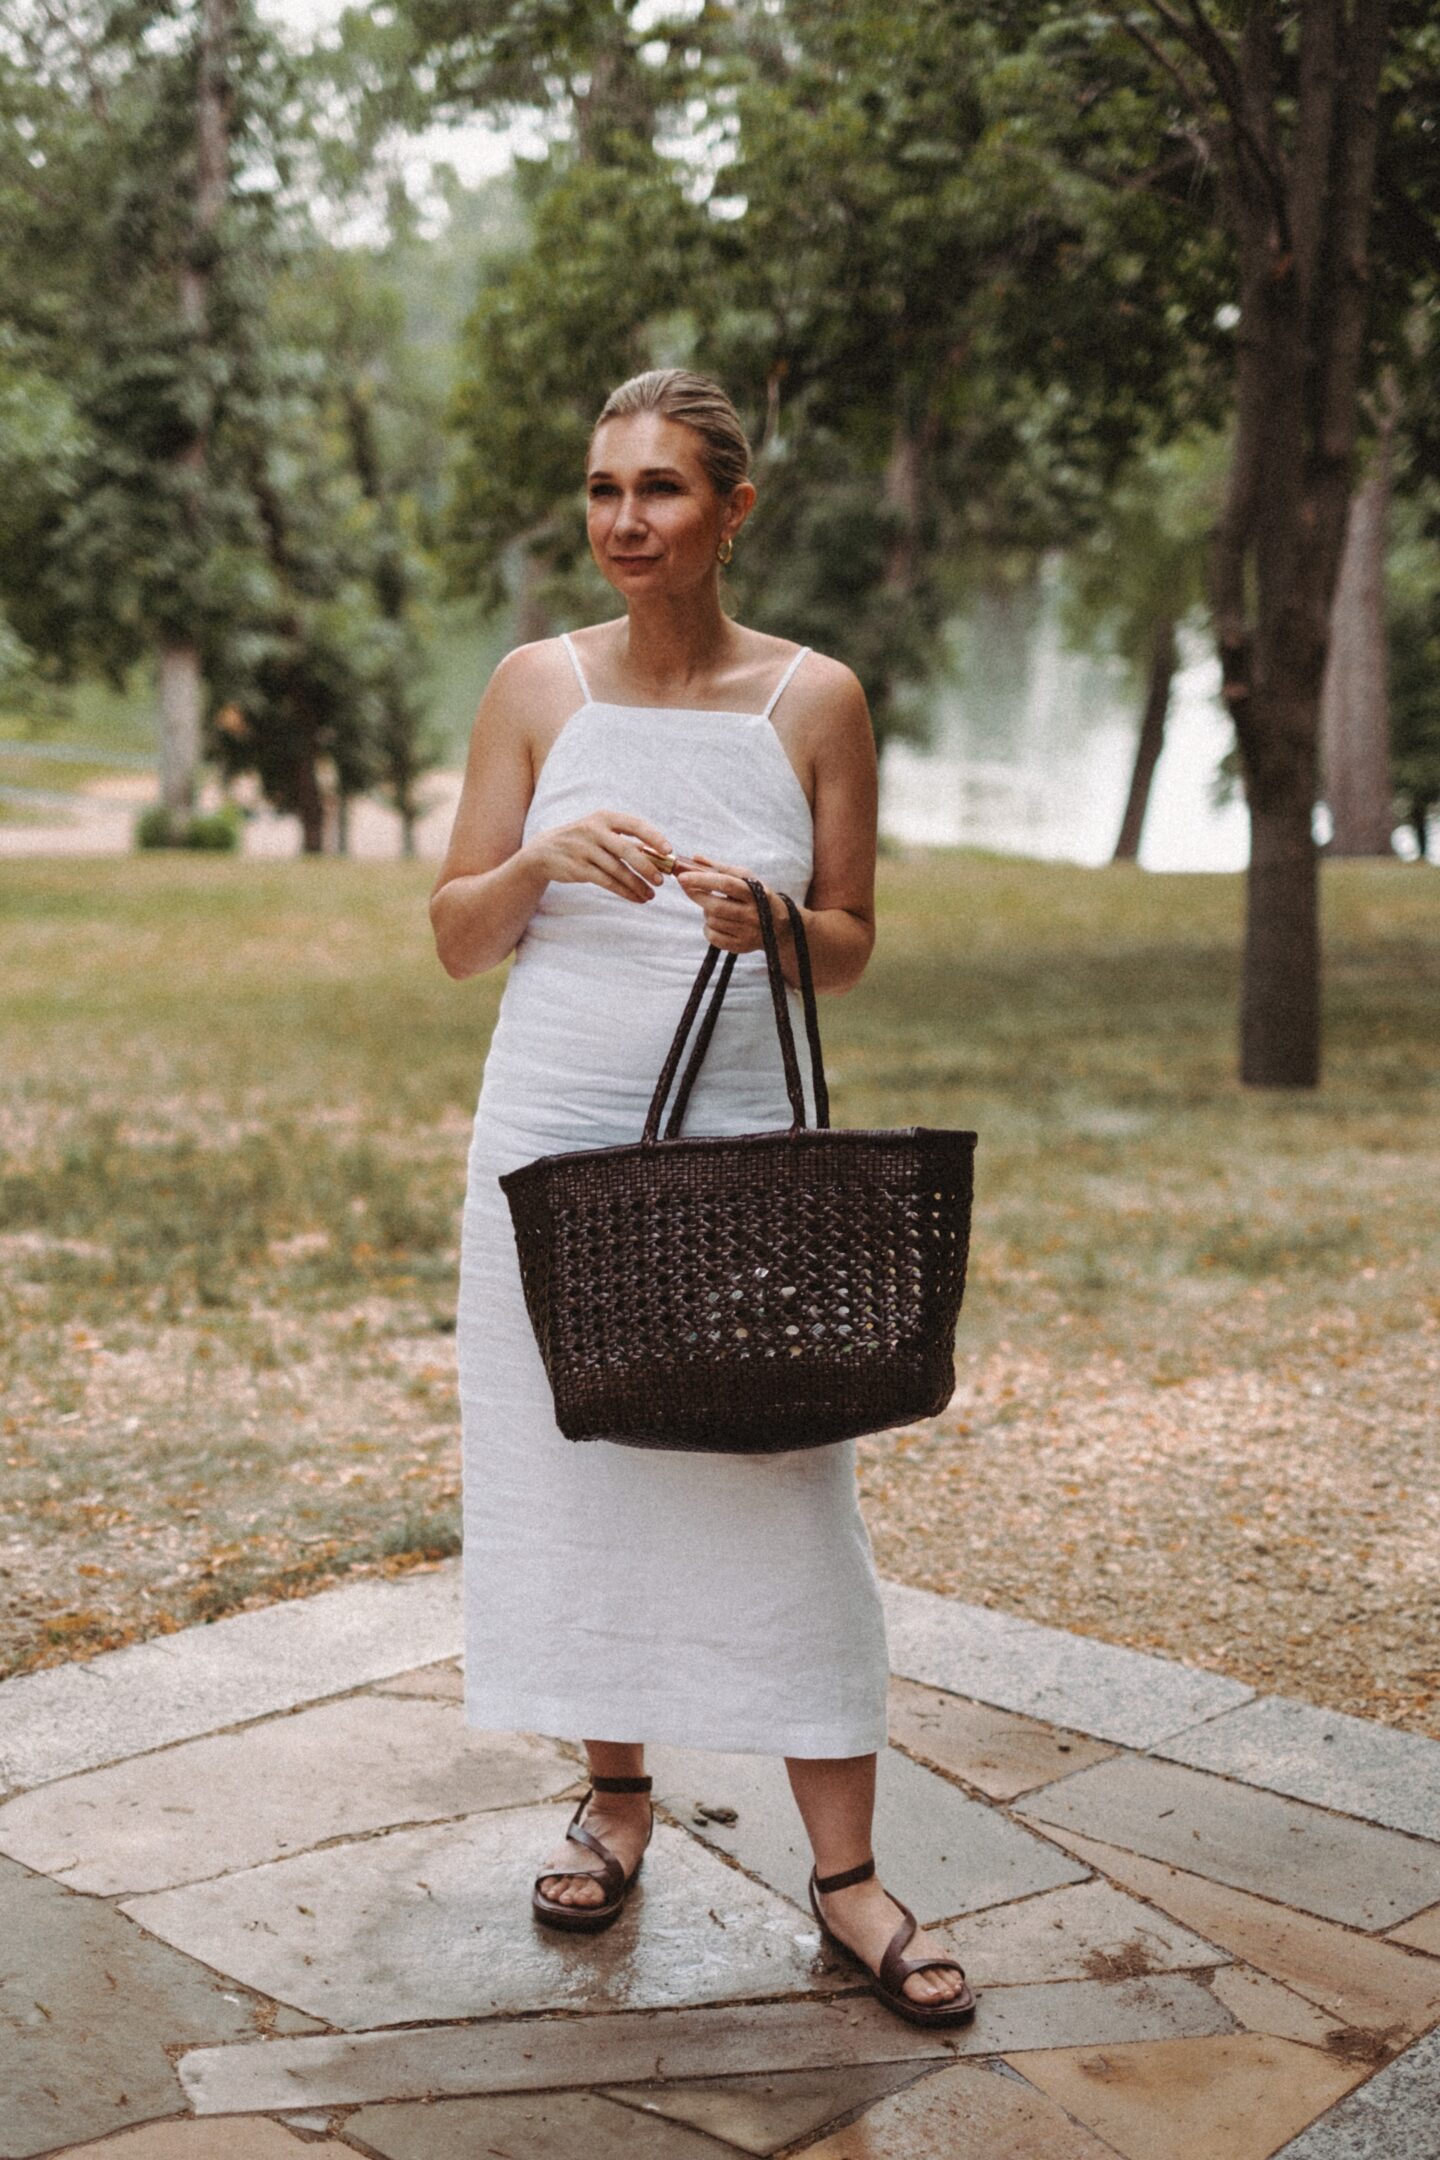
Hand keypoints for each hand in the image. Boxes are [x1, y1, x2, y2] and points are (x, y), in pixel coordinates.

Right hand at [529, 810, 675, 902]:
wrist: (545, 851)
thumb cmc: (582, 840)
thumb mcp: (601, 832)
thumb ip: (626, 841)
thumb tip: (658, 856)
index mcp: (605, 818)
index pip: (635, 824)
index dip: (654, 837)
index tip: (668, 850)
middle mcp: (594, 831)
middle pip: (627, 850)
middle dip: (647, 867)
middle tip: (661, 881)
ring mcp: (585, 850)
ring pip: (618, 870)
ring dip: (637, 885)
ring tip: (650, 895)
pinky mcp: (579, 868)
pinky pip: (607, 882)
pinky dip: (624, 891)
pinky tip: (636, 898)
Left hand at [674, 853, 784, 951]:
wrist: (781, 927)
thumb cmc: (758, 896)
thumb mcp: (747, 879)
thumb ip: (721, 868)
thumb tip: (695, 858)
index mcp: (755, 892)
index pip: (725, 884)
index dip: (702, 880)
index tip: (682, 876)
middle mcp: (752, 913)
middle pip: (715, 906)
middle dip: (696, 895)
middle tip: (686, 887)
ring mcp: (747, 931)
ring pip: (712, 921)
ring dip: (705, 911)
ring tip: (713, 906)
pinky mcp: (741, 946)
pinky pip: (714, 937)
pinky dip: (708, 928)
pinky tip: (715, 922)